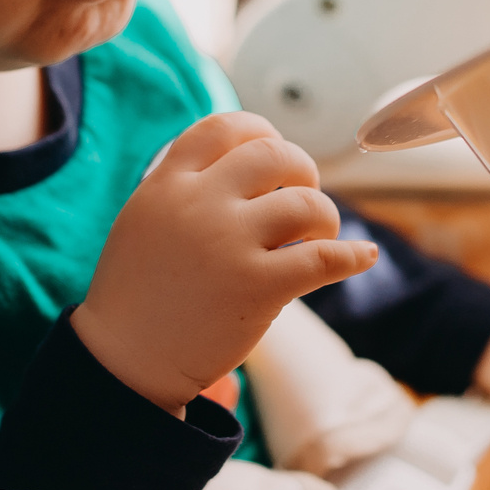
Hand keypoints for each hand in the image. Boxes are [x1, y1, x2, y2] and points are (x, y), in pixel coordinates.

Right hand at [76, 113, 376, 412]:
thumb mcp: (144, 220)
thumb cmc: (137, 295)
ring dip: (325, 217)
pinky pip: (325, 258)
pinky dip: (352, 255)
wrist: (127, 361)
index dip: (261, 131)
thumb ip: (184, 187)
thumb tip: (245, 161)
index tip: (275, 152)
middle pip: (275, 155)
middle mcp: (199, 205)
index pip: (225, 127)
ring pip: (307, 203)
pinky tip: (363, 257)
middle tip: (303, 195)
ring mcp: (230, 244)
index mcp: (167, 184)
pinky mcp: (258, 287)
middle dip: (302, 169)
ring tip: (317, 237)